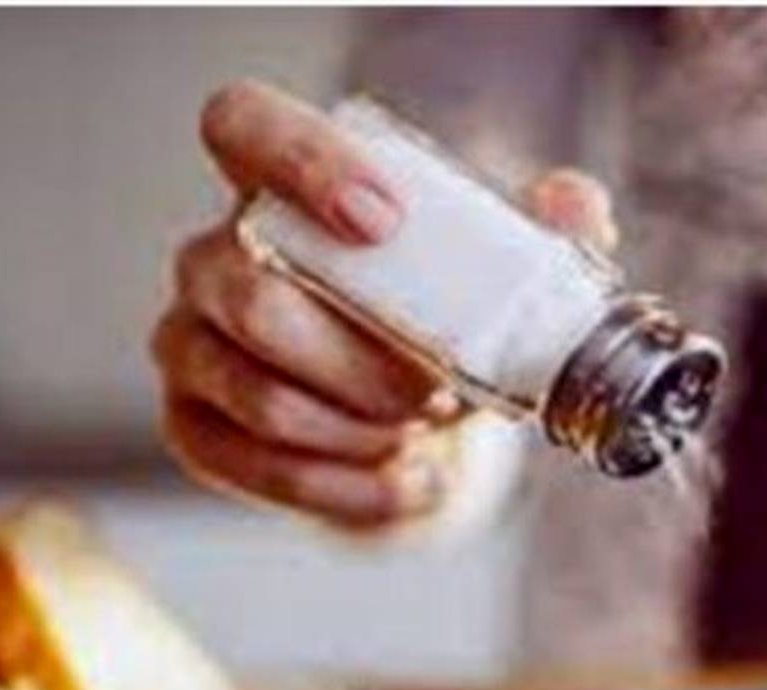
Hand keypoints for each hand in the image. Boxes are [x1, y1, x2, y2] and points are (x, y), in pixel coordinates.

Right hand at [153, 79, 617, 532]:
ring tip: (423, 433)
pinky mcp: (194, 425)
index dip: (299, 163)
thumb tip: (575, 208)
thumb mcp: (494, 270)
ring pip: (259, 394)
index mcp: (283, 188)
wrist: (411, 417)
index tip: (385, 221)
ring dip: (363, 428)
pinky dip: (349, 489)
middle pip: (252, 294)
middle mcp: (216, 257)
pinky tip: (405, 482)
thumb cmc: (438, 321)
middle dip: (364, 361)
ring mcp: (191, 343)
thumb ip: (540, 229)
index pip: (243, 124)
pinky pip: (257, 467)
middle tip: (438, 388)